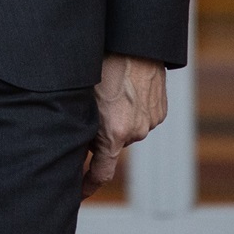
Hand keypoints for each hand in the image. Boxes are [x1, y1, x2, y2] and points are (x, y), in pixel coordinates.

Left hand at [83, 53, 166, 198]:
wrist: (134, 40)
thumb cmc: (103, 62)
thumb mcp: (82, 97)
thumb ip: (79, 125)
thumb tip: (74, 145)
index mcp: (113, 132)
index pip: (100, 173)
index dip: (87, 185)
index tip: (78, 193)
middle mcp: (135, 132)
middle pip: (112, 145)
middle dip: (101, 136)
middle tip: (91, 111)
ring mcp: (150, 121)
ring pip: (128, 130)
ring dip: (118, 119)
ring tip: (110, 92)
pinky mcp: (160, 111)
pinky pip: (142, 118)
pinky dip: (133, 110)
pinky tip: (125, 89)